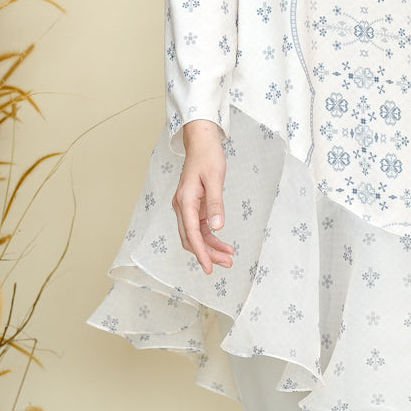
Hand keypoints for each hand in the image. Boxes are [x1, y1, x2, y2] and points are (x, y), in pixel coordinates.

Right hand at [173, 120, 234, 274]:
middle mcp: (182, 207)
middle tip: (226, 264)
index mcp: (185, 201)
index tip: (209, 268)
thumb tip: (218, 227)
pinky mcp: (193, 206)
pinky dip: (210, 237)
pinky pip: (200, 227)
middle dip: (208, 253)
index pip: (191, 233)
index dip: (201, 252)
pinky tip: (223, 244)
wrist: (202, 143)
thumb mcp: (215, 179)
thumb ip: (216, 203)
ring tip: (228, 257)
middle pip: (191, 238)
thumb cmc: (208, 157)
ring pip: (195, 235)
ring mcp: (186, 207)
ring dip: (210, 247)